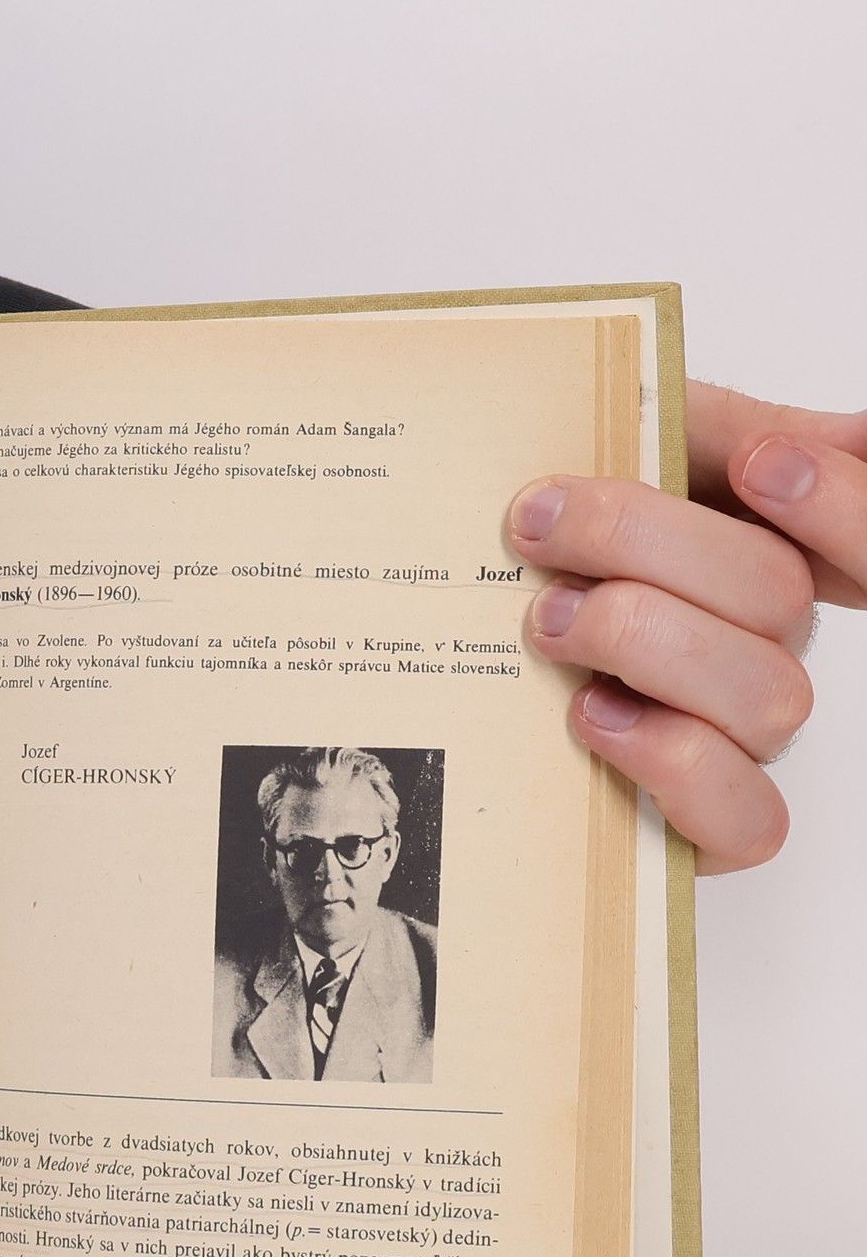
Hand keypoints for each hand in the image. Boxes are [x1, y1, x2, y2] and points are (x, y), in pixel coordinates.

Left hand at [506, 378, 861, 873]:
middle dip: (648, 548)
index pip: (862, 538)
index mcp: (757, 554)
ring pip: (769, 697)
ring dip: (647, 645)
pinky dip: (670, 761)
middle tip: (538, 531)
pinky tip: (593, 717)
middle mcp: (764, 646)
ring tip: (549, 625)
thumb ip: (706, 432)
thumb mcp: (609, 459)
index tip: (758, 465)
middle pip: (778, 596)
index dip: (844, 505)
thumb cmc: (533, 560)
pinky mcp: (703, 823)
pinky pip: (749, 819)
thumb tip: (845, 436)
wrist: (433, 660)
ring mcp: (738, 736)